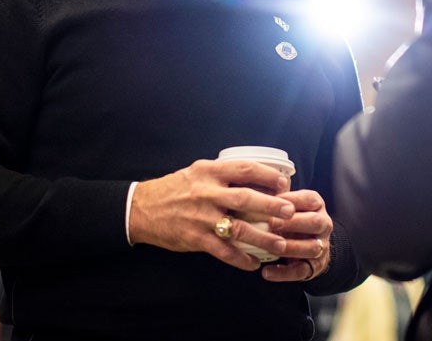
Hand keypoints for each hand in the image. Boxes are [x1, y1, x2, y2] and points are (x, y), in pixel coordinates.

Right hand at [129, 159, 294, 270]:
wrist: (142, 209)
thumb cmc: (174, 189)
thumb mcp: (197, 171)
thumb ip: (222, 174)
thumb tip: (255, 177)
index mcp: (209, 172)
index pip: (244, 169)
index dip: (266, 175)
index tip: (284, 183)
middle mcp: (206, 193)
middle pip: (245, 197)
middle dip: (270, 205)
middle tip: (290, 212)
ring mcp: (201, 217)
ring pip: (237, 228)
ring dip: (261, 237)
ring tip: (280, 244)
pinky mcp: (195, 238)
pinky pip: (223, 250)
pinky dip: (240, 258)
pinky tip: (253, 264)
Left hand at [261, 189, 331, 282]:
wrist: (308, 242)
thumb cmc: (290, 217)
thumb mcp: (286, 205)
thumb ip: (274, 200)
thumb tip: (250, 191)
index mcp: (316, 205)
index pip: (309, 199)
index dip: (292, 200)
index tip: (272, 201)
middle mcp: (323, 223)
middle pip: (315, 222)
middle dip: (293, 223)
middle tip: (272, 224)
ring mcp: (322, 245)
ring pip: (312, 248)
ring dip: (291, 247)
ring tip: (271, 247)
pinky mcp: (314, 266)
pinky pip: (302, 271)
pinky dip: (283, 273)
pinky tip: (266, 272)